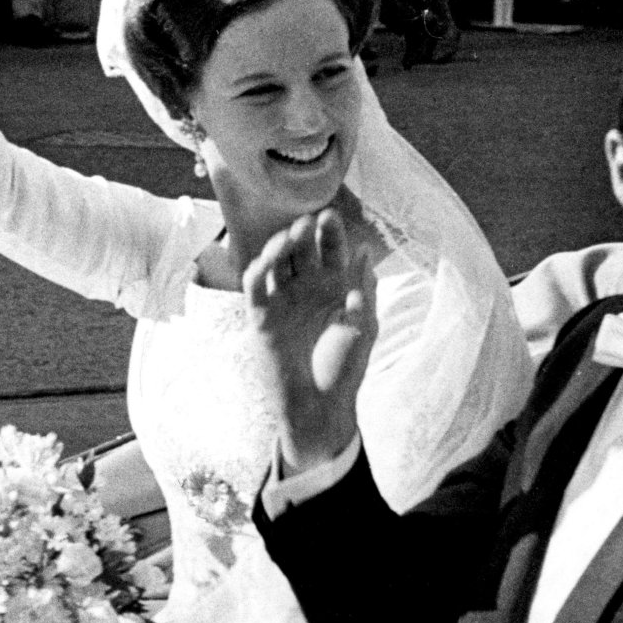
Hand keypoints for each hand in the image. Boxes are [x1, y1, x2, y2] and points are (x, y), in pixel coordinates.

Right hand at [243, 210, 376, 472]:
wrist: (320, 406)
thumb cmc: (346, 369)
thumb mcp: (364, 327)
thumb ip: (365, 290)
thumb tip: (367, 252)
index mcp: (333, 287)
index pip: (330, 250)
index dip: (330, 233)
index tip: (330, 216)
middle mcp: (306, 288)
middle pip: (302, 250)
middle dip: (304, 233)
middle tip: (308, 220)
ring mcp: (283, 300)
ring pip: (276, 261)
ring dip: (280, 245)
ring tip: (291, 234)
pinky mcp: (261, 316)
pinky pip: (256, 286)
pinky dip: (259, 268)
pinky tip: (269, 258)